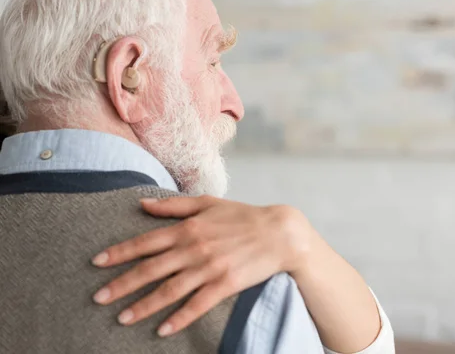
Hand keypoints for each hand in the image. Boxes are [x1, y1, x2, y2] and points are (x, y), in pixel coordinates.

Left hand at [91, 196, 313, 336]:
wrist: (280, 232)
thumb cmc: (243, 216)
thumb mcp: (208, 203)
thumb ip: (174, 205)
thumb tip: (142, 203)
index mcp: (188, 227)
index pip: (146, 241)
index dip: (119, 252)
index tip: (96, 262)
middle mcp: (194, 248)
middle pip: (151, 269)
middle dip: (121, 284)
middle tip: (98, 298)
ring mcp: (209, 268)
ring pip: (169, 290)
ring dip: (144, 305)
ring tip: (122, 318)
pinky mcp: (225, 284)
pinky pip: (198, 305)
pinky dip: (179, 318)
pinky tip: (163, 330)